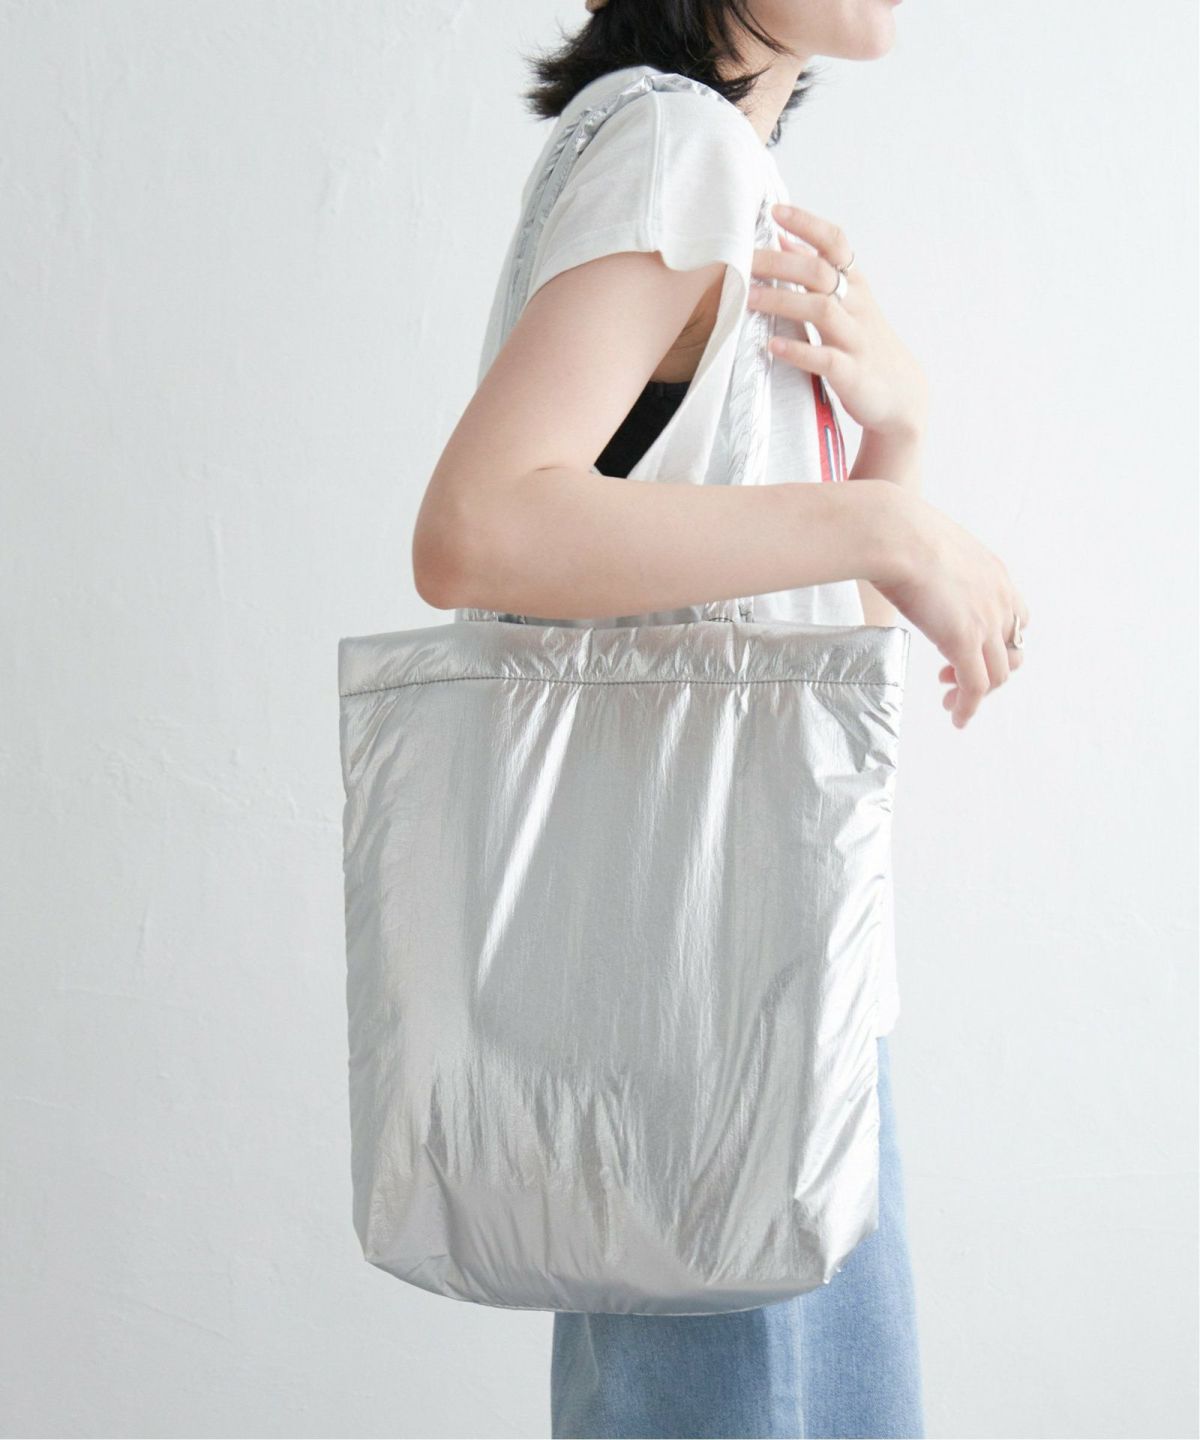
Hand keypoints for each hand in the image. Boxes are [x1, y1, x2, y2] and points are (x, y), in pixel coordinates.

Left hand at [746, 203, 927, 440]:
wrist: (900, 394)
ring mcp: (856, 339)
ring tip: (750, 298)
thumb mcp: (846, 301)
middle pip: (819, 273)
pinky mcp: (852, 373)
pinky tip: (772, 347)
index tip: (775, 211)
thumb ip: (815, 270)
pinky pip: (825, 359)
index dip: (807, 224)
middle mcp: (857, 305)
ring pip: (822, 310)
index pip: (834, 243)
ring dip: (783, 301)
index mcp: (854, 284)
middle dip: (779, 263)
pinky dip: (798, 351)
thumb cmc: (862, 342)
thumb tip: (782, 237)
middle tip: (744, 261)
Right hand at [872, 487, 1030, 729]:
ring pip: (997, 675)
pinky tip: (956, 718)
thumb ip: (933, 566)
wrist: (892, 533)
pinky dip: (968, 708)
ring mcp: (985, 622)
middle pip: (1012, 651)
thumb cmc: (897, 532)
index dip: (996, 641)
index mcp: (994, 574)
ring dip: (976, 693)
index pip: (1016, 618)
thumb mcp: (930, 548)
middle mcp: (1000, 599)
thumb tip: (904, 567)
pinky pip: (975, 687)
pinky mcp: (964, 642)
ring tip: (951, 702)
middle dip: (987, 669)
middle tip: (952, 676)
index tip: (966, 649)